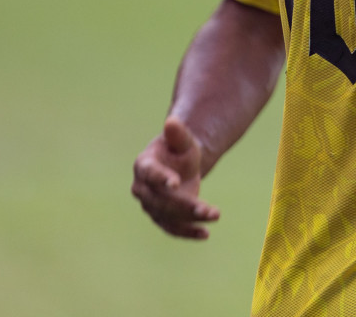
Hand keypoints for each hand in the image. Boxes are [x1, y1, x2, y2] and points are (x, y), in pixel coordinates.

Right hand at [131, 116, 219, 238]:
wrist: (180, 165)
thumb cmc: (178, 148)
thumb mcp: (182, 139)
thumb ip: (178, 133)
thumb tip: (172, 120)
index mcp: (144, 165)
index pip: (150, 173)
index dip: (162, 178)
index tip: (175, 183)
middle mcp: (142, 188)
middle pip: (161, 200)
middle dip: (184, 205)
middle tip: (206, 208)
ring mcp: (150, 205)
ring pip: (168, 216)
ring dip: (190, 219)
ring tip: (213, 215)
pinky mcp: (161, 218)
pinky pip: (172, 228)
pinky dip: (188, 232)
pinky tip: (205, 233)